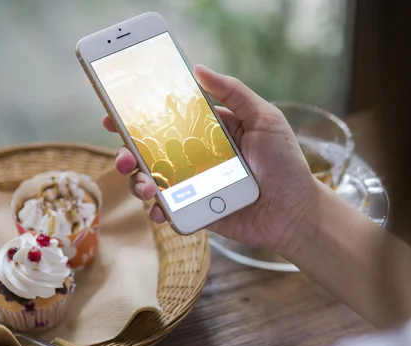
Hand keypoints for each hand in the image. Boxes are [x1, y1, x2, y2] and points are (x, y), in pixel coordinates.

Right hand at [104, 65, 317, 251]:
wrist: (295, 212)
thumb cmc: (285, 163)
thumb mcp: (266, 119)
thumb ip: (235, 93)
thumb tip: (199, 68)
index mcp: (210, 131)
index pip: (169, 119)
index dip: (141, 116)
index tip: (116, 113)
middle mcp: (197, 156)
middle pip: (153, 151)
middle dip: (130, 151)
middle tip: (124, 155)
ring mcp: (194, 185)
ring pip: (155, 180)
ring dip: (139, 182)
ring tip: (145, 185)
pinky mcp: (197, 211)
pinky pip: (169, 209)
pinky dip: (158, 210)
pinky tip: (159, 209)